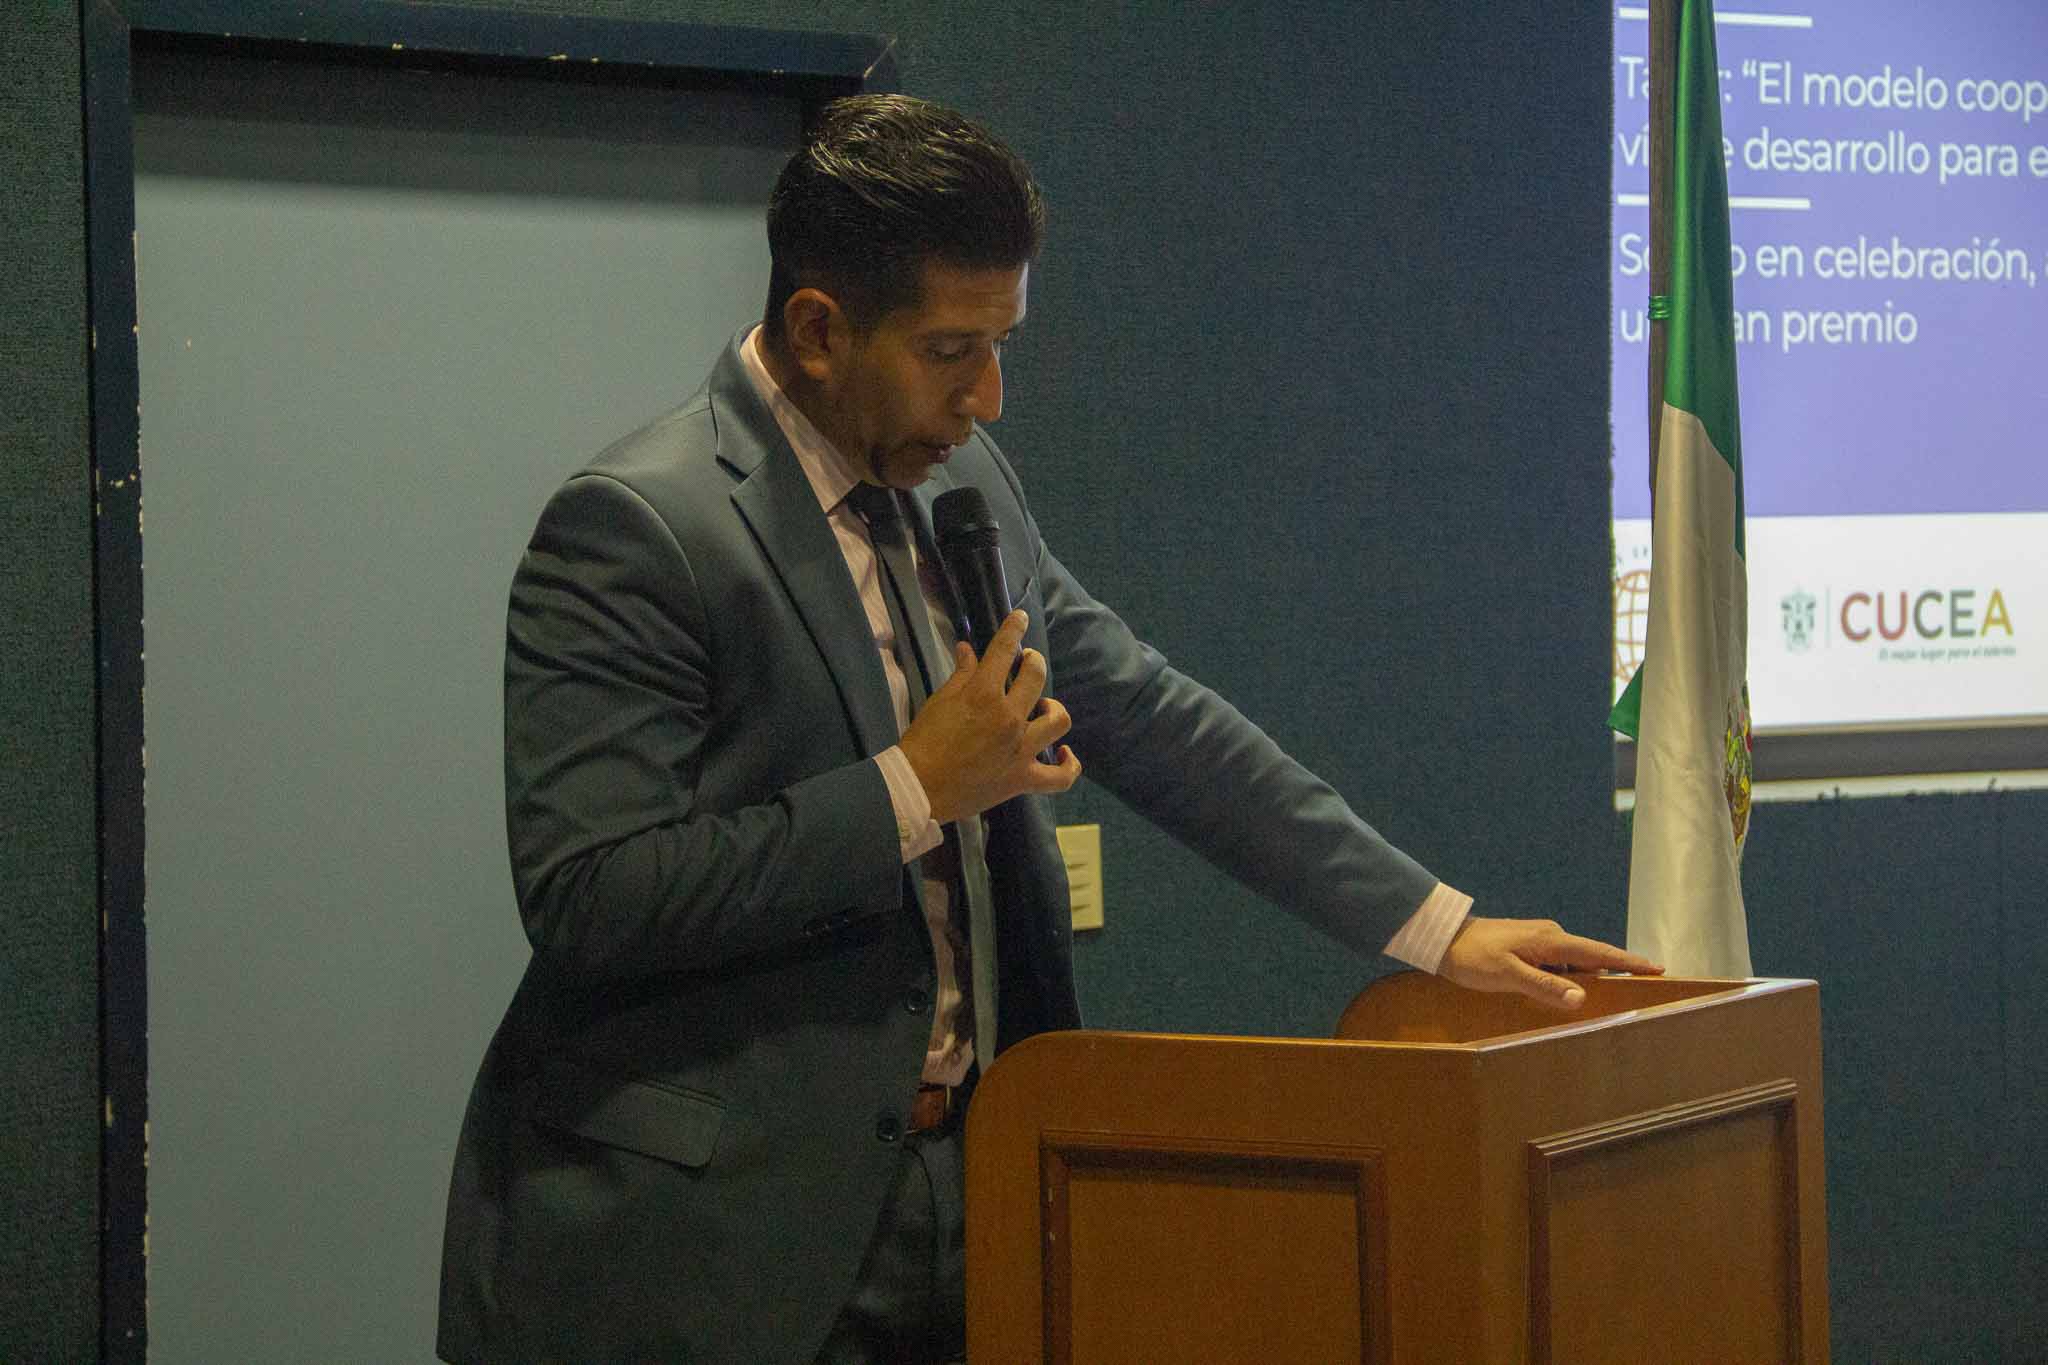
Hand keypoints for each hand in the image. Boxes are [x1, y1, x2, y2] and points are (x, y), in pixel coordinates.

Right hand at [899, 610, 1081, 822]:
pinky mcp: (1023, 779)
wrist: (919, 787)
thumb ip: (961, 674)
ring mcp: (1020, 749)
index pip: (1004, 650)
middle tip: (1026, 665)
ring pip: (1059, 720)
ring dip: (1053, 708)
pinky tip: (1065, 754)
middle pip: (1037, 677)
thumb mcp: (939, 700)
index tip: (1020, 618)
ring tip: (1043, 708)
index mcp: (984, 694)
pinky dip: (1069, 765)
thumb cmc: (924, 742)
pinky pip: (1061, 777)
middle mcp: (1009, 718)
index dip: (1014, 629)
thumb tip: (968, 649)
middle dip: (1033, 663)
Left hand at [1437, 916, 1663, 1010]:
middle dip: (1616, 972)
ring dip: (1589, 980)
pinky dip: (1568, 980)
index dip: (1628, 961)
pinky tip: (1568, 996)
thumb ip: (1544, 987)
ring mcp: (1540, 942)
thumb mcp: (1508, 975)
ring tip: (1610, 1000)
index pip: (1598, 952)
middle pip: (1591, 958)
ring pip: (1574, 964)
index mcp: (1551, 941)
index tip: (1658, 968)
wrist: (1443, 940)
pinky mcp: (1529, 949)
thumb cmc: (1473, 958)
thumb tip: (1581, 999)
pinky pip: (1559, 966)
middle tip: (1643, 990)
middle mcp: (1551, 937)